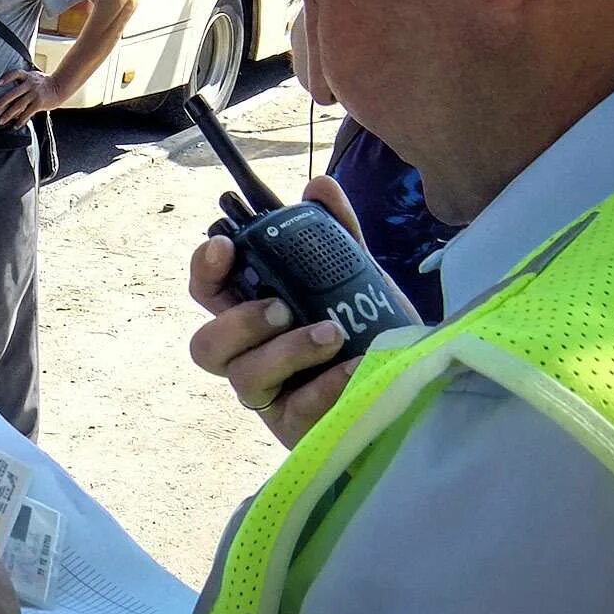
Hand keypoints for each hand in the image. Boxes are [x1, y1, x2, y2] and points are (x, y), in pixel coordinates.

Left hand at [0, 69, 62, 126]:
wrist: (59, 87)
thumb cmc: (44, 82)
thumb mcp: (33, 76)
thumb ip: (22, 79)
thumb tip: (8, 84)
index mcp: (28, 76)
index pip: (15, 74)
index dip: (7, 78)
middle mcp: (30, 85)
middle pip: (14, 93)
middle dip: (2, 101)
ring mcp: (35, 94)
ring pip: (19, 105)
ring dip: (8, 114)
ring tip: (0, 121)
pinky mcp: (39, 104)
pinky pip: (27, 113)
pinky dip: (20, 120)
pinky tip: (15, 126)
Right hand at [188, 176, 402, 448]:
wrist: (408, 385)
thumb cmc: (364, 331)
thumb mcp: (354, 277)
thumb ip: (336, 234)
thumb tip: (318, 185)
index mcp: (252, 313)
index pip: (207, 291)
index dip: (204, 270)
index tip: (224, 245)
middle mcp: (250, 356)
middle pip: (206, 346)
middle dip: (239, 322)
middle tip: (282, 306)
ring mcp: (270, 396)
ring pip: (245, 378)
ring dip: (285, 351)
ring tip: (332, 333)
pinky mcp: (297, 428)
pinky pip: (296, 410)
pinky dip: (324, 385)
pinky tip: (355, 368)